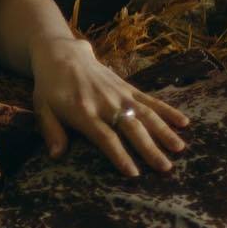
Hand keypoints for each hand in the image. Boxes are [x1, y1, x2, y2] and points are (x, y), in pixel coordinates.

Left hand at [31, 36, 190, 176]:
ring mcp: (120, 95)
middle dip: (149, 149)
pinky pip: (150, 100)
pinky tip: (184, 122)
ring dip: (164, 131)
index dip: (120, 155)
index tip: (134, 173)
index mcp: (84, 112)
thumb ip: (51, 131)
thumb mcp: (42, 108)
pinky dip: (168, 110)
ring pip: (146, 114)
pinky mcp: (128, 88)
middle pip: (131, 128)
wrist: (62, 54)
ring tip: (179, 149)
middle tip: (165, 168)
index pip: (105, 138)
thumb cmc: (50, 86)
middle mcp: (106, 103)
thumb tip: (56, 156)